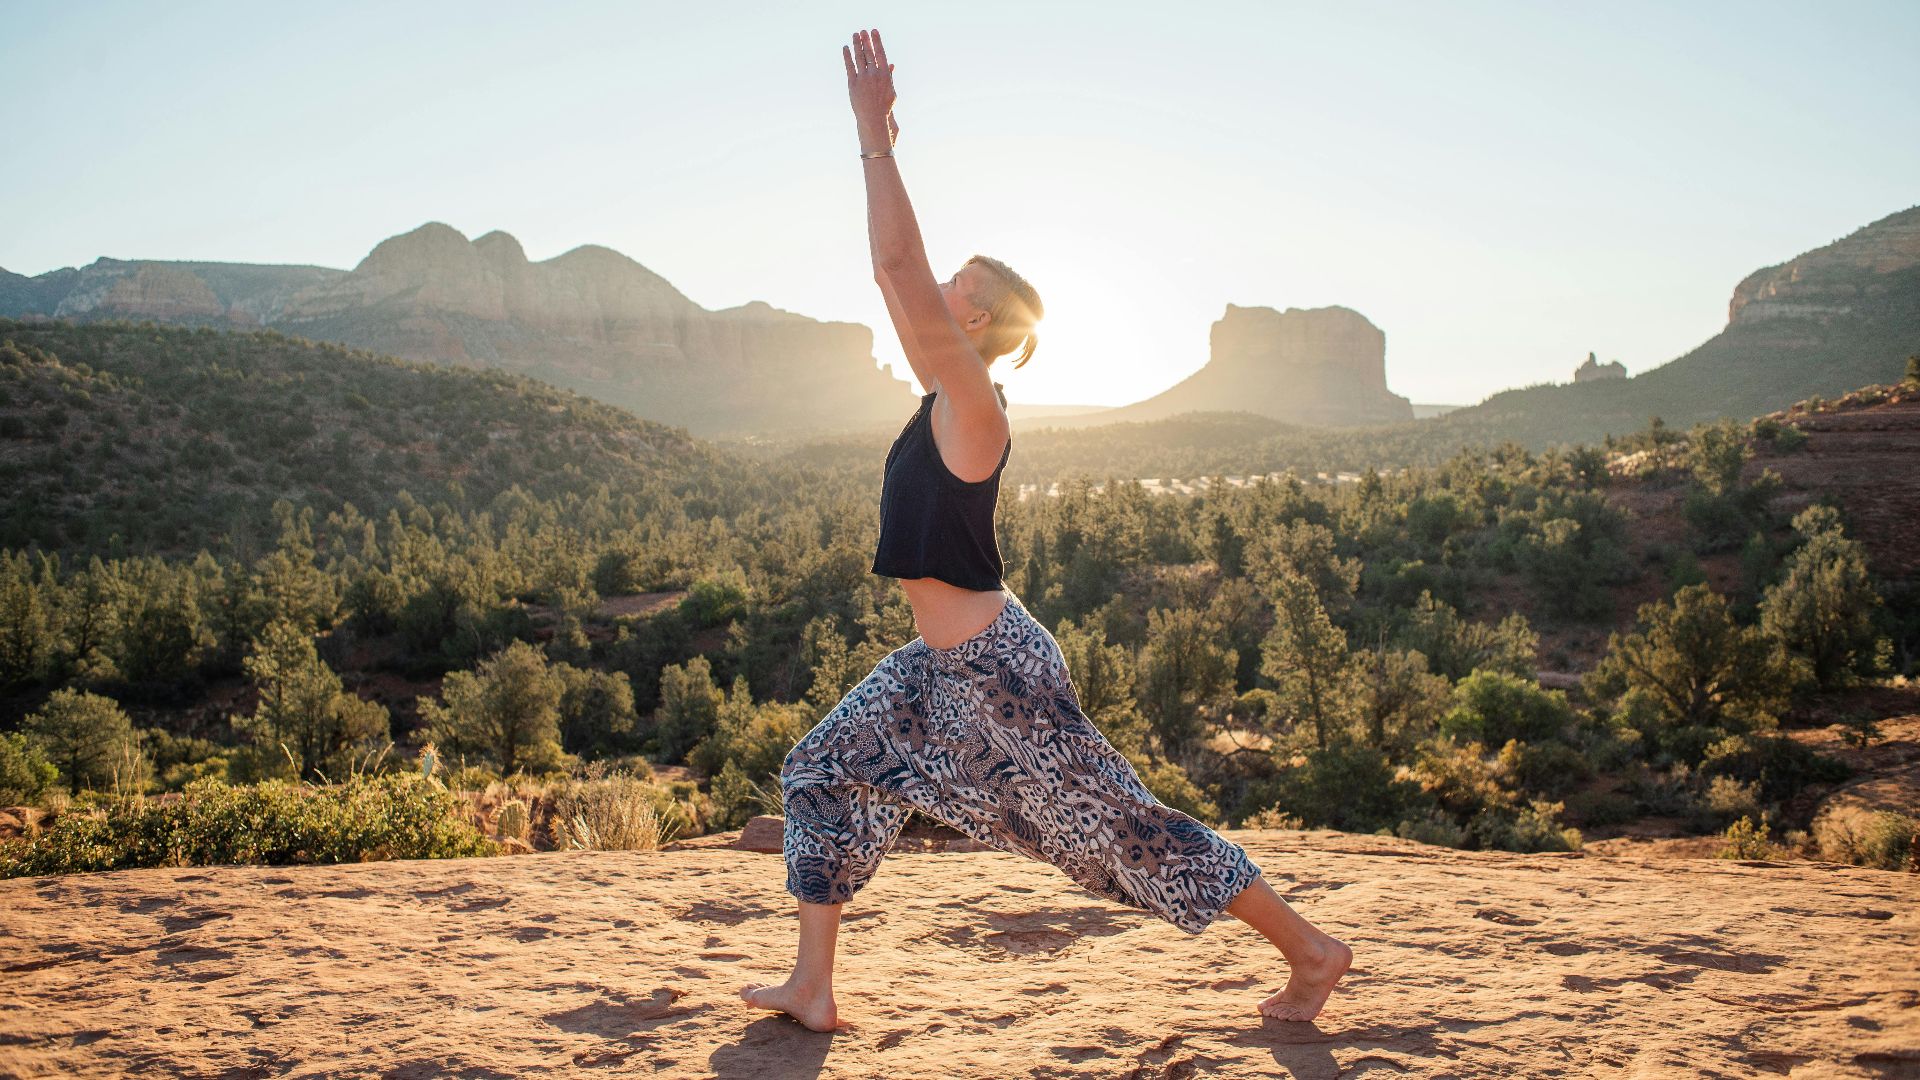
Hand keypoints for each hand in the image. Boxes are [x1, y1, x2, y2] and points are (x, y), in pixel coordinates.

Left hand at [843, 28, 897, 151]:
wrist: (873, 119)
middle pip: (869, 53)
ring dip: (857, 44)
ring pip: (859, 57)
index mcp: (885, 75)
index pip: (880, 53)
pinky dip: (847, 56)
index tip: (874, 31)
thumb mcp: (891, 90)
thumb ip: (889, 76)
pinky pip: (849, 66)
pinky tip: (846, 48)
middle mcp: (874, 74)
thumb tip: (890, 64)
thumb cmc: (884, 106)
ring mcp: (863, 78)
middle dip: (866, 40)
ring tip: (855, 35)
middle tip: (863, 30)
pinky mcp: (853, 83)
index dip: (877, 41)